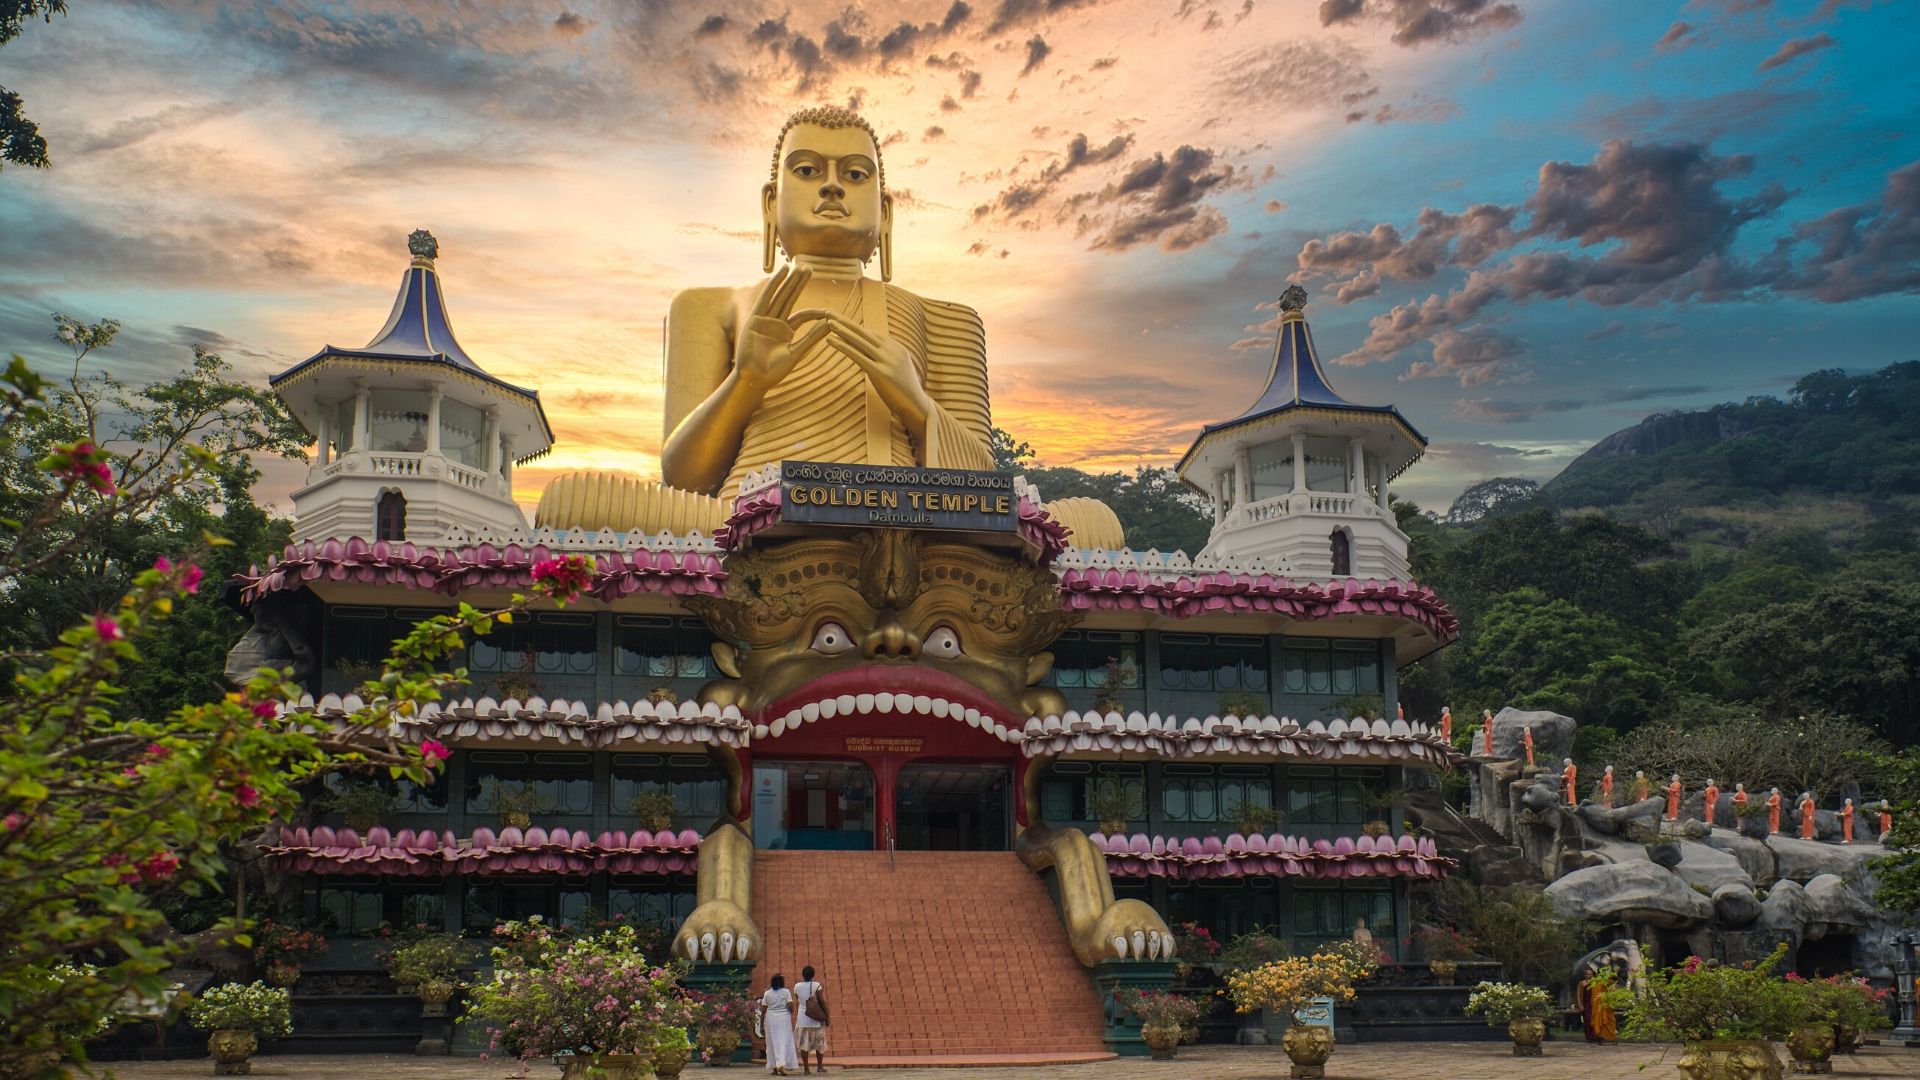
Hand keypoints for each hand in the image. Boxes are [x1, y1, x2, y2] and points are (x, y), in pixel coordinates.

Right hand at [732, 266, 832, 393]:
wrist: (754, 379)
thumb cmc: (774, 371)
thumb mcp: (796, 353)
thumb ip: (812, 337)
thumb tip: (830, 324)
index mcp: (786, 332)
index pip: (802, 315)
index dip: (815, 312)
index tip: (828, 311)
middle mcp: (776, 323)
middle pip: (790, 298)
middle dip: (799, 284)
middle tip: (810, 268)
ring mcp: (765, 319)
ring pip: (779, 295)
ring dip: (788, 280)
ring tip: (798, 266)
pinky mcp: (755, 318)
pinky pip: (766, 298)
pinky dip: (773, 285)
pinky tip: (781, 273)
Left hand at [792, 310, 931, 432]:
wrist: (917, 406)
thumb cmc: (904, 391)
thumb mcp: (896, 370)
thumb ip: (885, 360)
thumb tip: (872, 356)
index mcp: (896, 348)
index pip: (871, 334)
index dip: (854, 327)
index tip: (839, 319)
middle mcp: (892, 350)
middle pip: (864, 332)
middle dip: (845, 321)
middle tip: (828, 312)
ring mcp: (887, 361)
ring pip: (861, 341)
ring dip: (843, 330)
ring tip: (828, 322)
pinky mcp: (881, 373)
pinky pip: (859, 356)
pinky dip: (844, 347)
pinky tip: (831, 340)